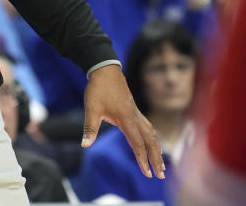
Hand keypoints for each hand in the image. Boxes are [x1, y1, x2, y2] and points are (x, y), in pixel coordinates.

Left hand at [83, 64, 164, 178]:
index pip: (137, 143)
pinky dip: (153, 138)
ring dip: (157, 149)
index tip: (147, 173)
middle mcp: (135, 117)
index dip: (142, 159)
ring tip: (160, 164)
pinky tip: (152, 144)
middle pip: (150, 141)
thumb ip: (90, 128)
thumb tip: (84, 145)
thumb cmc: (98, 89)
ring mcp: (136, 113)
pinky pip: (148, 127)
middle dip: (156, 158)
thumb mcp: (91, 109)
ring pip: (151, 134)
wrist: (105, 69)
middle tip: (160, 175)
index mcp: (126, 119)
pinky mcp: (134, 110)